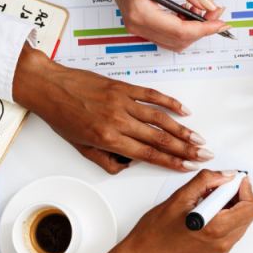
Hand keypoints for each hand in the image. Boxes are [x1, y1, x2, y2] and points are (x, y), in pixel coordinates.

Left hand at [14, 47, 210, 173]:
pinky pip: (151, 95)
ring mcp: (122, 102)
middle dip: (185, 148)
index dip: (171, 161)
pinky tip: (184, 111)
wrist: (48, 86)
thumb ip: (107, 160)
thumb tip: (130, 165)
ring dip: (182, 129)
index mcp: (108, 138)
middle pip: (159, 138)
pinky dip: (169, 103)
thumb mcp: (81, 147)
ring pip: (159, 118)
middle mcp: (118, 121)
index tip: (188, 166)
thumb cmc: (62, 116)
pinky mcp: (123, 87)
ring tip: (199, 138)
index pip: (147, 154)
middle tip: (204, 154)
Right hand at [79, 0, 228, 50]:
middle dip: (202, 28)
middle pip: (179, 40)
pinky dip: (183, 28)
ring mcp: (138, 26)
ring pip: (176, 41)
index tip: (221, 21)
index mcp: (140, 12)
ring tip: (201, 8)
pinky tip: (188, 10)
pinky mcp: (142, 24)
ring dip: (193, 29)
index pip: (180, 31)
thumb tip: (207, 4)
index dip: (205, 28)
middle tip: (215, 10)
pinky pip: (168, 36)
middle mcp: (137, 24)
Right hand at [93, 170, 252, 252]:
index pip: (251, 207)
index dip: (246, 189)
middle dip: (238, 197)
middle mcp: (222, 243)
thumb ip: (206, 182)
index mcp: (216, 229)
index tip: (235, 180)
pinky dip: (225, 219)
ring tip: (208, 200)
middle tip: (219, 187)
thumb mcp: (178, 198)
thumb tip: (225, 175)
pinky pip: (231, 233)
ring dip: (232, 208)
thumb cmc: (153, 235)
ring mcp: (220, 251)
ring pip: (241, 224)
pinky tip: (206, 213)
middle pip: (249, 215)